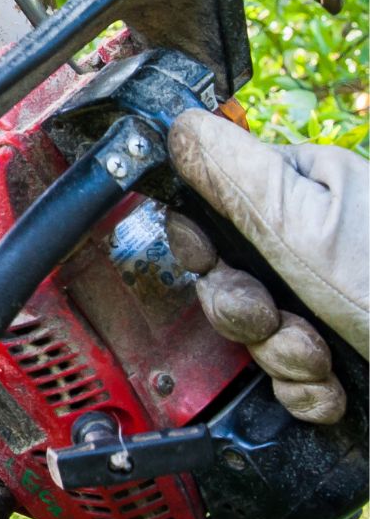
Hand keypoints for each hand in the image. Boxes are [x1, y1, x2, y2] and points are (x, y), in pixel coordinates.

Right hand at [166, 110, 368, 424]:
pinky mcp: (342, 363)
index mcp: (307, 191)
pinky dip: (305, 393)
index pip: (214, 207)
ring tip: (320, 358)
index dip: (201, 245)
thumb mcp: (307, 222)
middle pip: (226, 278)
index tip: (213, 264)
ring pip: (254, 335)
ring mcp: (329, 305)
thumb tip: (177, 126)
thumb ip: (231, 174)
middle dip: (244, 311)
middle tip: (275, 316)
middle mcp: (315, 244)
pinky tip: (334, 389)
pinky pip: (286, 381)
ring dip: (279, 357)